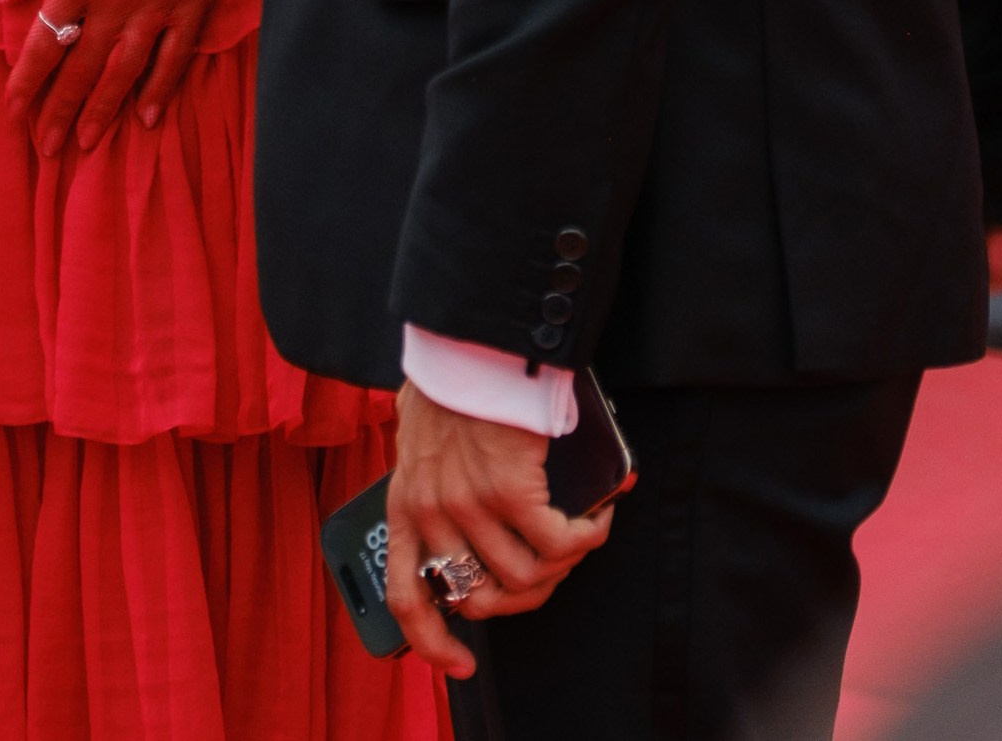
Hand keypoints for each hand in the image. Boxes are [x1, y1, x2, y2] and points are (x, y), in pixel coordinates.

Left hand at [0, 0, 242, 154]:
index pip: (43, 42)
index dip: (27, 82)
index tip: (14, 111)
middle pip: (81, 68)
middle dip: (60, 110)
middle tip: (47, 148)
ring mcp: (156, 4)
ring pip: (124, 72)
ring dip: (103, 110)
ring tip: (86, 142)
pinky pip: (174, 57)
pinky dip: (160, 90)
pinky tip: (146, 117)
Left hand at [384, 384, 614, 675]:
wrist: (468, 336)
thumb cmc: (449, 378)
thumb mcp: (418, 439)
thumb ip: (430, 479)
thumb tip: (459, 509)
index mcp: (405, 504)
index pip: (408, 599)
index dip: (435, 644)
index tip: (462, 664)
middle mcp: (432, 513)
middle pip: (484, 600)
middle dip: (527, 596)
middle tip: (553, 569)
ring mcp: (469, 505)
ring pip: (528, 579)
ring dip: (563, 565)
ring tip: (580, 535)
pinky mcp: (510, 489)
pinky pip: (559, 542)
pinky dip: (586, 537)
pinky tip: (596, 518)